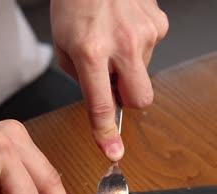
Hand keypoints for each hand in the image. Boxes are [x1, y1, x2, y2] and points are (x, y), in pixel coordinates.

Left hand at [51, 0, 167, 159]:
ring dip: (129, 67)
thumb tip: (101, 97)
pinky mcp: (157, 23)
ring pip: (144, 73)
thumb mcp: (63, 46)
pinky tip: (125, 30)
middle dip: (129, 99)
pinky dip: (138, 47)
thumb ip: (82, 78)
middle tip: (114, 83)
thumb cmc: (74, 3)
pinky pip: (151, 50)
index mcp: (90, 52)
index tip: (113, 150)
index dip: (106, 132)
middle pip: (140, 98)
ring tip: (113, 41)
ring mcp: (144, 33)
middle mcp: (121, 44)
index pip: (101, 104)